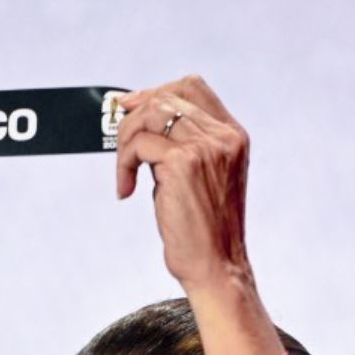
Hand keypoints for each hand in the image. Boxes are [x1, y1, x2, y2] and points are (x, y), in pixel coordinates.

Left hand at [115, 74, 253, 295]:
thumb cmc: (204, 231)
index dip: (155, 91)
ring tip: (125, 174)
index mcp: (233, 136)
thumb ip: (181, 146)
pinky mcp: (183, 163)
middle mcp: (224, 136)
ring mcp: (206, 147)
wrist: (216, 267)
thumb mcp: (201, 178)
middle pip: (165, 97)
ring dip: (126, 142)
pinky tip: (126, 191)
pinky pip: (138, 145)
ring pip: (149, 115)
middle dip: (133, 118)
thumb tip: (138, 122)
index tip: (128, 108)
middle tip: (120, 149)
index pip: (192, 87)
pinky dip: (123, 165)